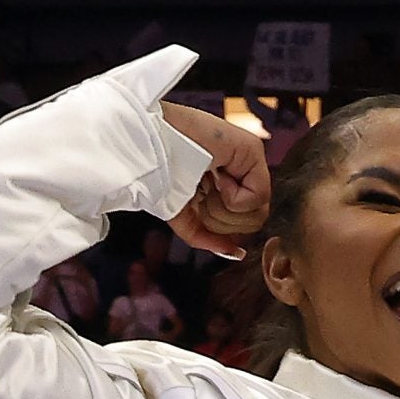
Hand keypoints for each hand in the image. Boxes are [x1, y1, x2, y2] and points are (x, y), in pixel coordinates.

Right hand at [158, 102, 269, 259]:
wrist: (141, 144)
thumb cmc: (155, 172)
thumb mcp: (182, 214)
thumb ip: (207, 237)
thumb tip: (237, 254)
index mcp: (226, 185)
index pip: (243, 223)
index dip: (220, 226)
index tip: (198, 204)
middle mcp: (241, 173)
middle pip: (252, 223)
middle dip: (221, 219)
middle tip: (201, 195)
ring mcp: (248, 161)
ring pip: (257, 214)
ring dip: (224, 208)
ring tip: (206, 184)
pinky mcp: (252, 150)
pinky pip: (257, 196)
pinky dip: (231, 195)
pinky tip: (217, 176)